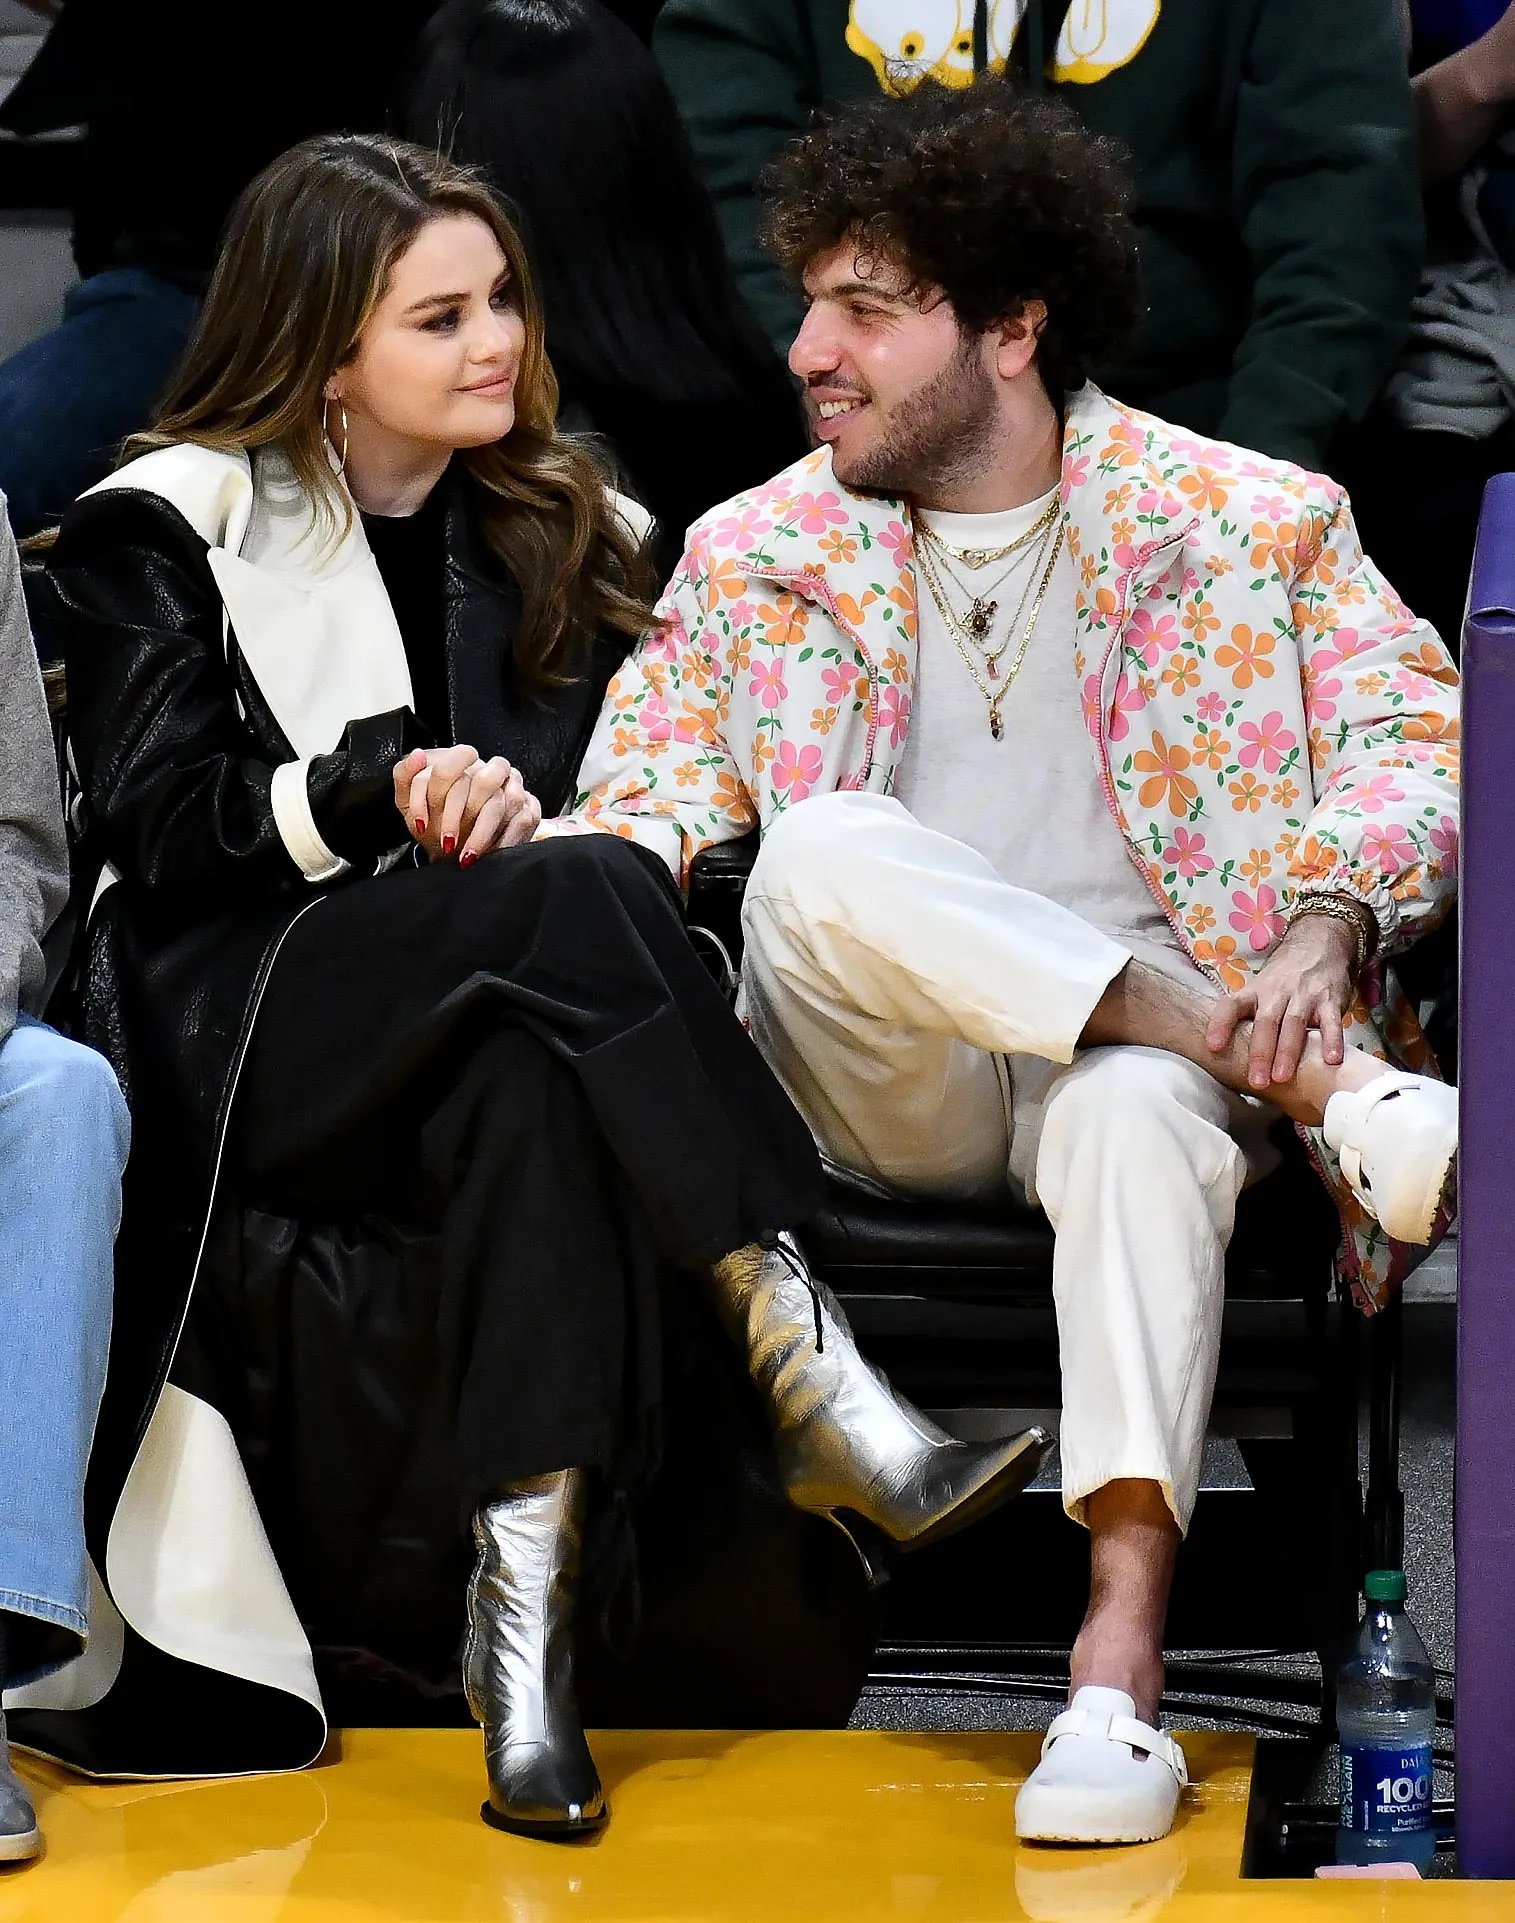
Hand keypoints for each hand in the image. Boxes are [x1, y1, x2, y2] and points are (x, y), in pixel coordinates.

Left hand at [392, 746, 542, 863]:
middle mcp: (487, 771)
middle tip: (446, 842)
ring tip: (466, 856)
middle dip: (458, 818)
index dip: (432, 797)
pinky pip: (524, 820)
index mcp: (459, 763)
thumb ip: (404, 774)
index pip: (448, 768)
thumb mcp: (408, 802)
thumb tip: (416, 754)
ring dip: (482, 833)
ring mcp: (512, 788)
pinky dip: (505, 841)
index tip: (421, 824)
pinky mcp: (529, 807)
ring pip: (503, 802)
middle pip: (480, 783)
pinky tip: (490, 854)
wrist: (453, 845)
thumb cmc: (432, 820)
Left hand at [1205, 912, 1356, 1089]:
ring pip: (1295, 1023)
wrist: (1319, 945)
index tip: (1212, 1046)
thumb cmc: (1282, 979)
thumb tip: (1222, 1054)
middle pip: (1266, 1022)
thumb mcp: (1259, 990)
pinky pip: (1332, 1022)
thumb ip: (1246, 1017)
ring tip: (1282, 1077)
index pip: (1232, 1005)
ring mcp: (1305, 996)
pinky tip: (1332, 1060)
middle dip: (1260, 1053)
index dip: (1221, 1024)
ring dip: (1288, 1051)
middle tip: (1257, 1081)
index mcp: (1254, 992)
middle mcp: (1277, 992)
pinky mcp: (1331, 1000)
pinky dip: (1332, 1040)